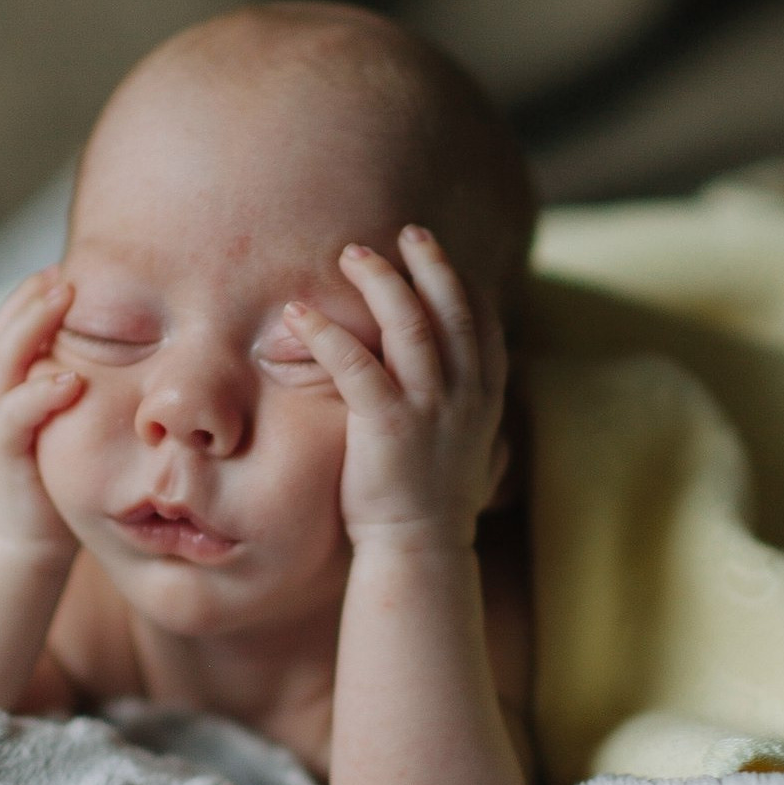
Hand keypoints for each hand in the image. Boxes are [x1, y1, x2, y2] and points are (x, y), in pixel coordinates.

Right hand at [0, 265, 85, 564]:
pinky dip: (39, 395)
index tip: (69, 262)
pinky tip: (70, 380)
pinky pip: (14, 418)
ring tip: (60, 300)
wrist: (33, 539)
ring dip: (30, 327)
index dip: (35, 291)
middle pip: (3, 330)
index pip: (15, 322)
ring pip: (1, 362)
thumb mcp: (77, 415)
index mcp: (12, 380)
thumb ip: (89, 377)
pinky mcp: (3, 456)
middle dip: (32, 297)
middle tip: (65, 271)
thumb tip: (142, 338)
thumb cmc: (66, 471)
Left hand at [283, 225, 506, 552]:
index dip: (458, 281)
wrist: (419, 550)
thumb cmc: (432, 503)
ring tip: (350, 254)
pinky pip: (355, 364)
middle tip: (401, 233)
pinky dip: (327, 332)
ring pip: (408, 323)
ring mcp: (429, 407)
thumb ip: (469, 414)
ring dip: (379, 281)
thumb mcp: (467, 450)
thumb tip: (473, 399)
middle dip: (426, 263)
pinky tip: (299, 313)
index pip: (481, 321)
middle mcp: (464, 393)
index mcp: (484, 396)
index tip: (432, 252)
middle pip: (450, 307)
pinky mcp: (387, 425)